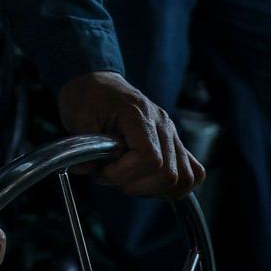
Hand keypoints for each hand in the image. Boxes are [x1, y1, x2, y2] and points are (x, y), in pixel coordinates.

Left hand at [57, 70, 203, 198]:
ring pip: (184, 178)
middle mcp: (163, 124)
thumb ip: (81, 146)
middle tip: (110, 176)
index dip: (125, 174)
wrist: (97, 81)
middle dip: (135, 185)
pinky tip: (149, 184)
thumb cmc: (88, 95)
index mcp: (139, 115)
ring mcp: (171, 133)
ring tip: (127, 180)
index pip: (150, 159)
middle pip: (169, 174)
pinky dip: (175, 187)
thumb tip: (83, 170)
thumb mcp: (77, 115)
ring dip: (153, 190)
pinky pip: (193, 172)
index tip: (102, 171)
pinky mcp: (173, 142)